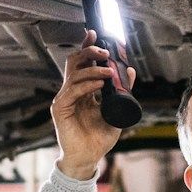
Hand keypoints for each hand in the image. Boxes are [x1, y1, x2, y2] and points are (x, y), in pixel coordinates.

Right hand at [51, 31, 137, 178]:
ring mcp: (65, 99)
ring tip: (109, 72)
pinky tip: (100, 85)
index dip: (87, 46)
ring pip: (75, 74)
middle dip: (89, 52)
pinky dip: (86, 86)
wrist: (89, 158)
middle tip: (105, 51)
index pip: (83, 62)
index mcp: (83, 89)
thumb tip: (131, 71)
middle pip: (75, 62)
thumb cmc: (99, 137)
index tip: (95, 33)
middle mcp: (72, 91)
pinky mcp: (60, 109)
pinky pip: (72, 91)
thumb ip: (123, 91)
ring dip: (93, 70)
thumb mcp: (116, 110)